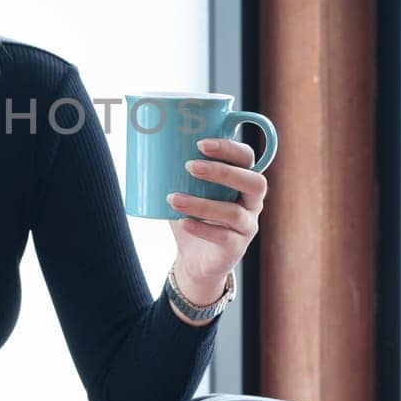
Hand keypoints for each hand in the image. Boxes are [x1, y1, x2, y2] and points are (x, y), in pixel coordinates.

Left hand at [166, 136, 268, 298]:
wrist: (195, 258)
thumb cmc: (191, 214)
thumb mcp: (185, 190)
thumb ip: (176, 170)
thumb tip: (146, 143)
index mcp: (242, 179)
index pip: (246, 157)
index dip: (229, 148)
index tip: (200, 143)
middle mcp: (252, 202)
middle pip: (254, 182)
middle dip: (222, 172)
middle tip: (189, 166)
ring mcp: (247, 226)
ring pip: (233, 212)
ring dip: (202, 204)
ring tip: (173, 199)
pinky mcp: (237, 247)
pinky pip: (224, 237)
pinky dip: (202, 229)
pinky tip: (183, 223)